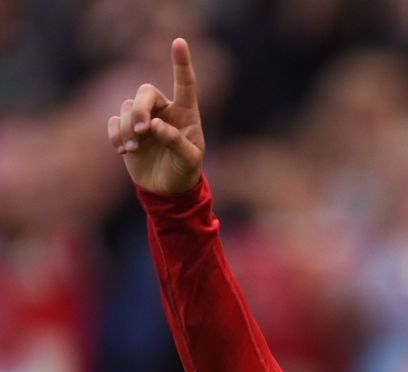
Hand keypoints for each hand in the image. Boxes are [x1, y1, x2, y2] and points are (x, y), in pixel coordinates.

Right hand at [107, 38, 204, 192]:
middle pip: (145, 92)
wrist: (166, 189)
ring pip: (127, 108)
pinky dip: (115, 134)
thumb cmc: (184, 172)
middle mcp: (164, 111)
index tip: (179, 42)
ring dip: (127, 128)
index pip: (184, 84)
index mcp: (186, 113)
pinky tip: (123, 150)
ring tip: (133, 149)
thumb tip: (154, 125)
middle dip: (140, 109)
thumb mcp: (189, 161)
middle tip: (141, 130)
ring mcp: (143, 119)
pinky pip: (114, 121)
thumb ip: (175, 141)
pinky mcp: (126, 129)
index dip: (181, 63)